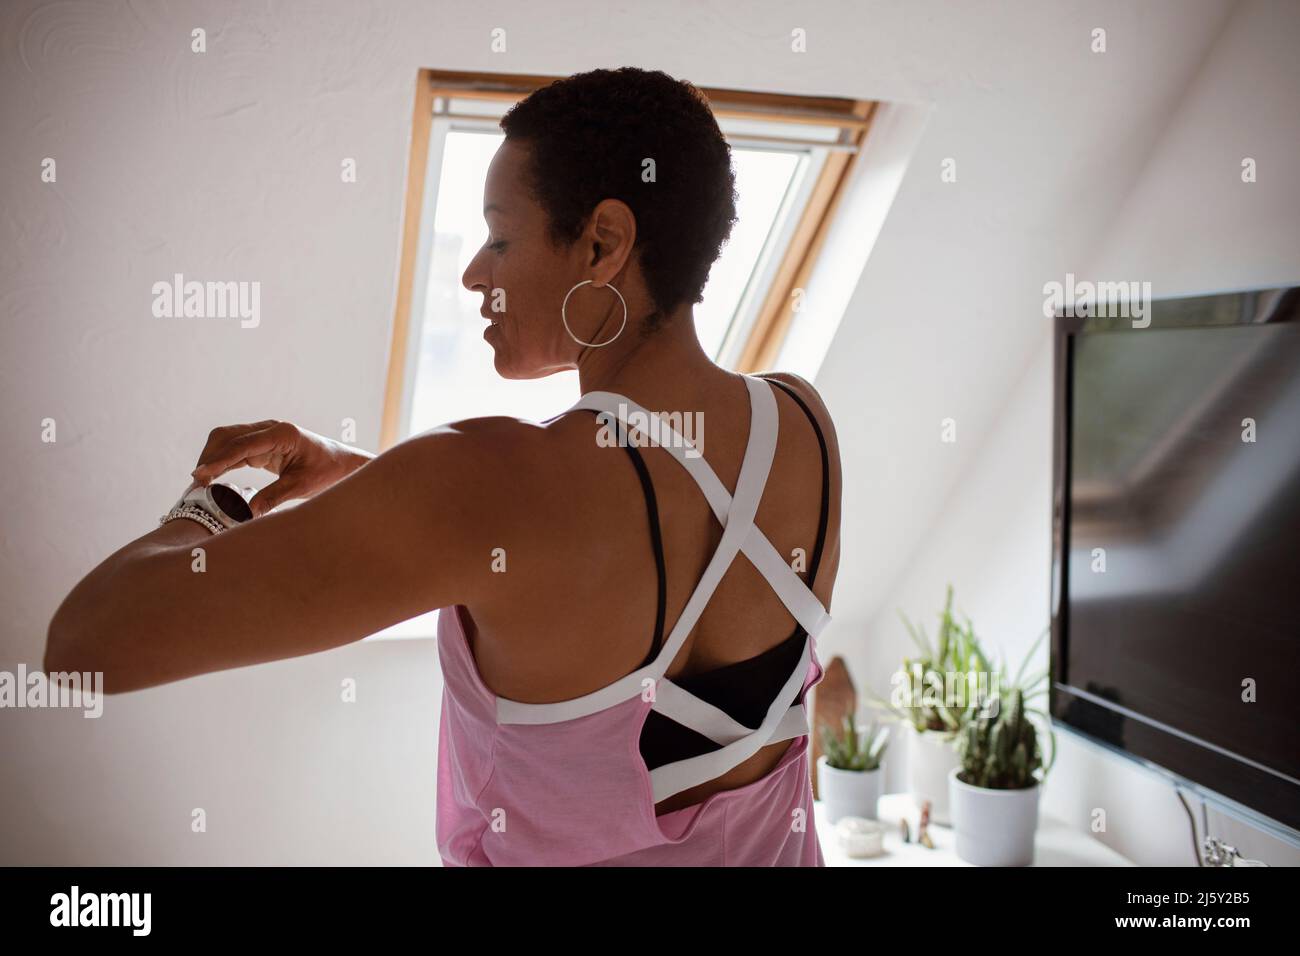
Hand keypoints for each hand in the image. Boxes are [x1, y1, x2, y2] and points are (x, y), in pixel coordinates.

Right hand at [190, 420, 373, 516]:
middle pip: (227, 436)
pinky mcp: (263, 445)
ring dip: (211, 458)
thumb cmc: (328, 471)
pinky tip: (211, 478)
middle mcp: (270, 429)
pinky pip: (235, 450)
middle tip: (196, 483)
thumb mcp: (302, 487)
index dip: (218, 460)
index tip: (200, 475)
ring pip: (227, 440)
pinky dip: (221, 462)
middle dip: (209, 457)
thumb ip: (274, 496)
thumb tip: (247, 512)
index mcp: (282, 434)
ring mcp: (265, 435)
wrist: (342, 464)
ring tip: (199, 483)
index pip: (241, 445)